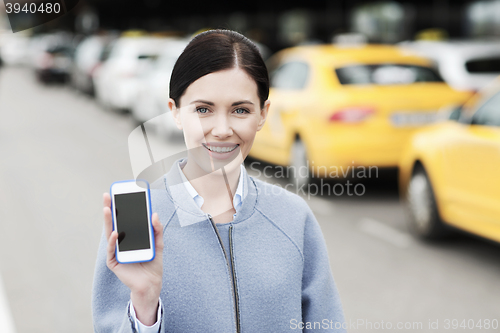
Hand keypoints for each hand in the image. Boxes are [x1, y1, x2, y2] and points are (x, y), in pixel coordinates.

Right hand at [103, 193, 163, 325]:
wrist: (152, 283)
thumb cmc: (153, 263)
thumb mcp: (158, 243)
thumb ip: (157, 229)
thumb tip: (154, 214)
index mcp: (129, 236)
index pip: (123, 219)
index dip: (120, 207)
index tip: (119, 194)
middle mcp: (120, 242)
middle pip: (113, 223)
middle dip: (110, 209)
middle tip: (107, 195)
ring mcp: (116, 252)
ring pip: (110, 233)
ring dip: (108, 221)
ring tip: (107, 209)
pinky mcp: (114, 262)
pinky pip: (112, 250)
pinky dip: (113, 242)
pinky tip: (115, 233)